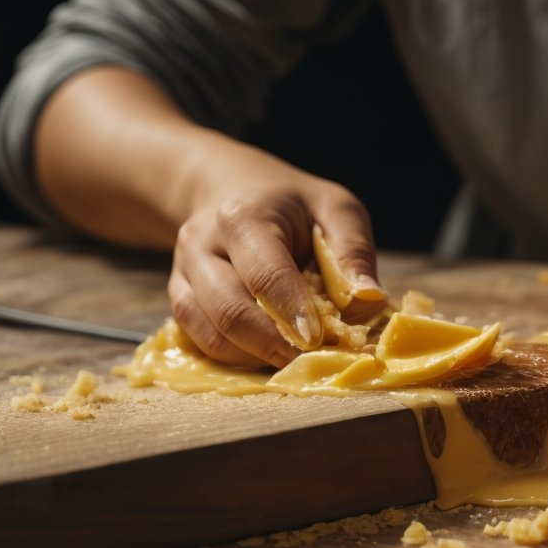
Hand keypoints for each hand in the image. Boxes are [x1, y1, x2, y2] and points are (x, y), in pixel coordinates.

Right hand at [169, 168, 384, 367]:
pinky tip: (268, 352)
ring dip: (255, 356)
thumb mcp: (334, 208)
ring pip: (211, 333)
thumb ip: (353, 251)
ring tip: (295, 356)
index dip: (292, 314)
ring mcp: (183, 273)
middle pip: (230, 311)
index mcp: (242, 217)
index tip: (319, 341)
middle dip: (274, 345)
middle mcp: (201, 244)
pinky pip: (201, 340)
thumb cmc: (292, 204)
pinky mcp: (178, 297)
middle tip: (313, 359)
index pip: (265, 275)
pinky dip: (237, 356)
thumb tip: (368, 300)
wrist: (230, 188)